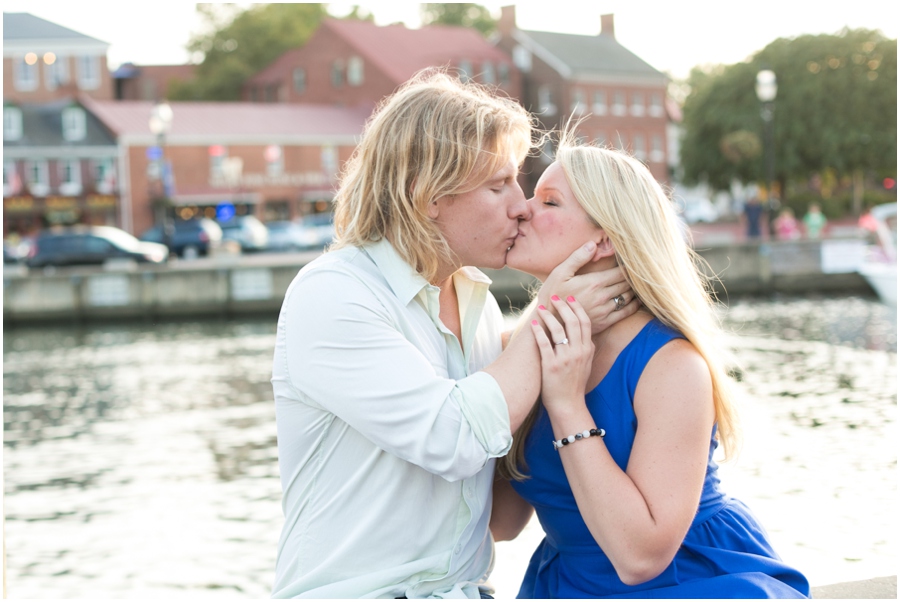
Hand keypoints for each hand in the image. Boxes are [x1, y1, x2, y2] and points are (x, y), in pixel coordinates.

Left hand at [531, 295, 594, 412]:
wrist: (569, 405)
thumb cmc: (575, 384)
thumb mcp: (586, 364)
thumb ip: (585, 347)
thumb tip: (582, 332)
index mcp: (588, 349)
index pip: (585, 322)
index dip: (577, 308)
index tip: (570, 298)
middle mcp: (579, 352)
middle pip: (572, 321)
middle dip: (563, 306)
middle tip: (555, 297)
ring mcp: (565, 358)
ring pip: (558, 330)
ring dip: (548, 316)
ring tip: (541, 308)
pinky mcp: (551, 365)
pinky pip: (544, 343)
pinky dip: (538, 331)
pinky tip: (533, 324)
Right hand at [539, 242, 638, 334]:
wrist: (549, 322)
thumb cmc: (552, 294)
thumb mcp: (560, 273)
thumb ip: (578, 258)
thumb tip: (593, 244)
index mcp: (594, 282)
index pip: (620, 271)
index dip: (628, 266)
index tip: (632, 261)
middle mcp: (602, 296)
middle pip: (626, 283)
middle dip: (633, 276)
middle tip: (638, 271)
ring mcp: (604, 310)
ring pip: (628, 297)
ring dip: (634, 289)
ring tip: (637, 283)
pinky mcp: (605, 322)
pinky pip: (626, 312)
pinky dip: (634, 305)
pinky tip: (636, 300)